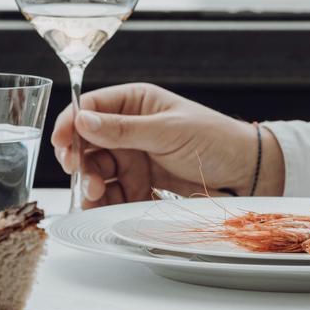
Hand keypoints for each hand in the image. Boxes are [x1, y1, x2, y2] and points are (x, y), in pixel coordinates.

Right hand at [51, 83, 284, 207]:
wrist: (248, 175)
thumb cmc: (215, 139)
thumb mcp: (167, 131)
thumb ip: (123, 129)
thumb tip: (81, 120)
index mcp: (135, 103)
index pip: (90, 107)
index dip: (71, 124)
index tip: (61, 144)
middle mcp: (130, 128)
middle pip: (88, 143)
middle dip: (80, 160)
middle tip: (84, 176)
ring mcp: (135, 157)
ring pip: (97, 170)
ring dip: (90, 183)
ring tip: (96, 194)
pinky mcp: (141, 184)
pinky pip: (113, 192)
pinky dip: (105, 201)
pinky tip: (105, 207)